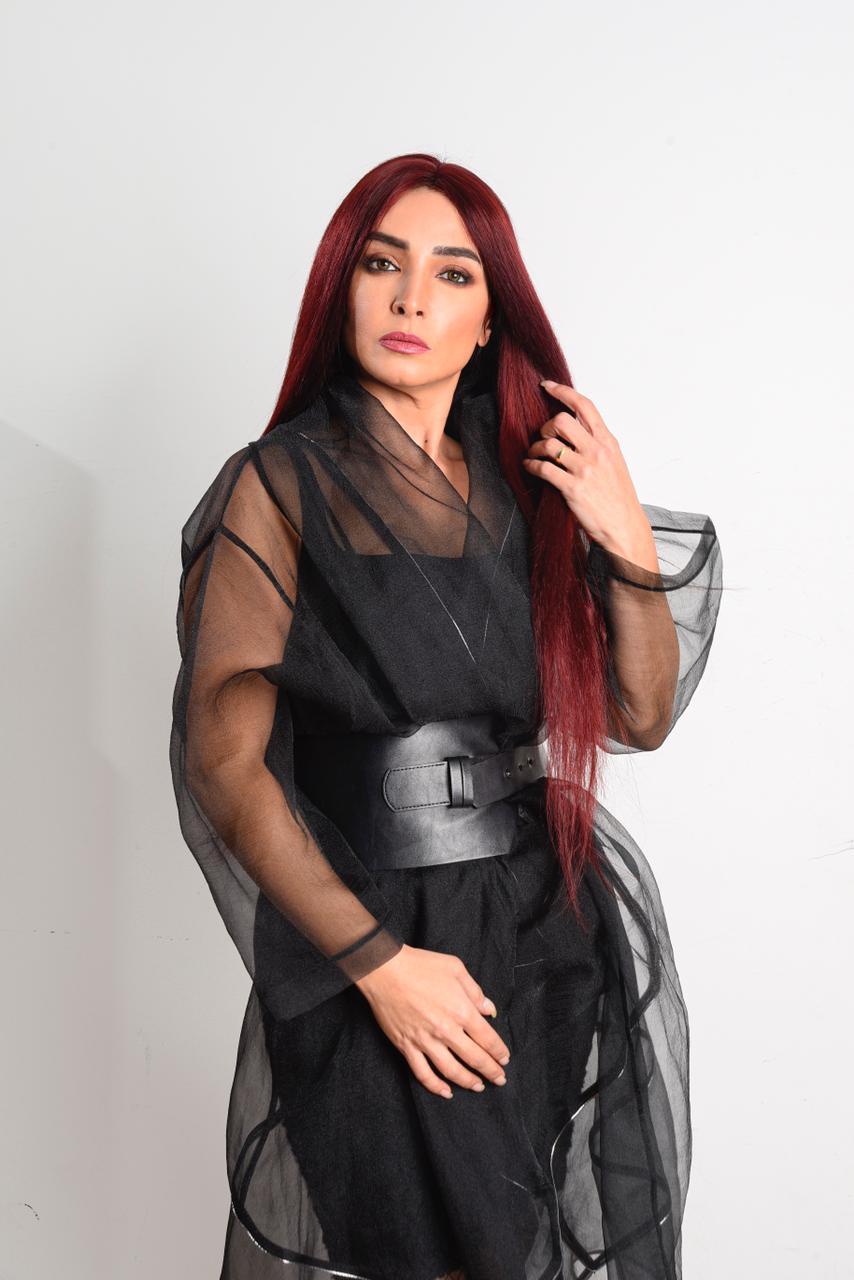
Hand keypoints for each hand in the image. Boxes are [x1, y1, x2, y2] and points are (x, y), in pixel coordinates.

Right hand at [355, 943, 510, 1098]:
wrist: (385, 970)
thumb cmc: (421, 965)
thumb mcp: (455, 968)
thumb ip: (475, 991)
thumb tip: (489, 1010)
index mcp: (462, 1011)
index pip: (488, 1039)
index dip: (499, 1052)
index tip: (504, 1059)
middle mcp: (446, 1031)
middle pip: (475, 1058)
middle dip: (491, 1071)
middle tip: (500, 1079)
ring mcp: (426, 1041)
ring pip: (452, 1071)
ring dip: (468, 1082)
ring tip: (478, 1087)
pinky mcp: (407, 1047)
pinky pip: (423, 1073)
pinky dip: (435, 1086)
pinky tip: (446, 1092)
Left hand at [524, 379, 657, 568]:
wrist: (625, 527)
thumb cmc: (619, 498)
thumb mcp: (615, 463)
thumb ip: (597, 444)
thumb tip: (575, 430)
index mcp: (608, 442)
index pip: (585, 406)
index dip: (563, 391)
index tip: (547, 386)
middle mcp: (597, 451)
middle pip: (560, 420)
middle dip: (545, 427)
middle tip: (543, 439)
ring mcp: (585, 469)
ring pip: (548, 444)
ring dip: (534, 448)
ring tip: (533, 455)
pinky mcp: (572, 488)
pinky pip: (543, 468)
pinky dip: (530, 465)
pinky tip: (529, 467)